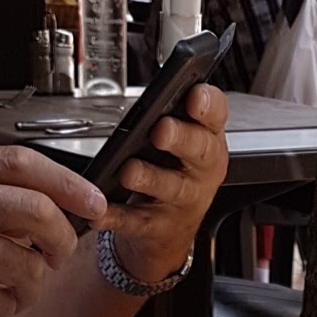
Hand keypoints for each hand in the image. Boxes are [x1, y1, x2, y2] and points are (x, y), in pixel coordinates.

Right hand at [0, 146, 106, 316]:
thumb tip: (52, 207)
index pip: (23, 164)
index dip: (69, 185)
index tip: (94, 204)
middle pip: (38, 213)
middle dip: (60, 241)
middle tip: (55, 258)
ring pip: (28, 268)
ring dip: (29, 288)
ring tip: (3, 290)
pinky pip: (5, 305)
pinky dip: (2, 314)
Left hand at [101, 84, 227, 286]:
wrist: (171, 232)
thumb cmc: (174, 172)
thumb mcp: (183, 142)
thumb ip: (174, 113)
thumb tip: (157, 84)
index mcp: (208, 138)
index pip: (216, 114)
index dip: (208, 105)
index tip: (194, 96)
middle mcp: (201, 169)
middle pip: (199, 151)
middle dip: (181, 138)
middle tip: (161, 130)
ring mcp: (183, 200)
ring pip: (170, 187)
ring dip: (149, 178)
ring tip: (129, 170)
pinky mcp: (159, 226)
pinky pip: (137, 221)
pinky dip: (118, 216)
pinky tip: (100, 210)